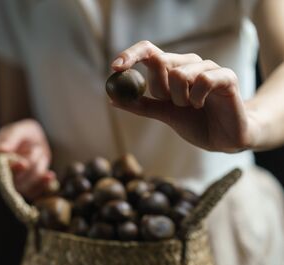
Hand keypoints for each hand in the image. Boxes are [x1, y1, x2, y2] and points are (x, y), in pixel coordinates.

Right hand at [0, 119, 55, 198]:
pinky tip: (50, 175)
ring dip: (39, 167)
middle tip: (36, 148)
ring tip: (40, 152)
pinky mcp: (29, 188)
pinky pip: (37, 191)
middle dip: (31, 163)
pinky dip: (45, 183)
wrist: (33, 139)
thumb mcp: (16, 130)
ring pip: (29, 186)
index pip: (0, 173)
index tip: (24, 164)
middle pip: (17, 182)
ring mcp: (17, 184)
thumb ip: (8, 139)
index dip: (13, 170)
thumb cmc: (21, 133)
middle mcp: (4, 177)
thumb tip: (0, 151)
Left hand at [110, 40, 257, 152]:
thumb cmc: (195, 123)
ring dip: (180, 99)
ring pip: (179, 74)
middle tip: (171, 103)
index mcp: (172, 69)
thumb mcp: (163, 114)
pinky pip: (202, 80)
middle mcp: (188, 63)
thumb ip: (141, 105)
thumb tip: (113, 99)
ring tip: (191, 107)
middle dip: (159, 89)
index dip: (130, 55)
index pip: (148, 51)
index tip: (115, 67)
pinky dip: (196, 99)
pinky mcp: (225, 76)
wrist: (223, 138)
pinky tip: (202, 105)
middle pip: (160, 61)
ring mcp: (207, 67)